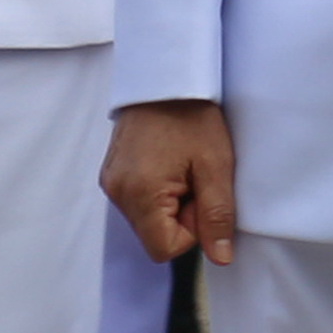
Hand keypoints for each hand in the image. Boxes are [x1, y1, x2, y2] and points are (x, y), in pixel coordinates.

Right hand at [102, 100, 233, 267]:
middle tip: (197, 174)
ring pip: (149, 216)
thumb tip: (221, 258)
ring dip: (172, 199)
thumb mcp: (216, 164)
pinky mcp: (112, 172)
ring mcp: (111, 182)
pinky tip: (170, 158)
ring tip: (184, 162)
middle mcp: (117, 194)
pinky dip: (159, 188)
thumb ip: (218, 214)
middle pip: (155, 233)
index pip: (165, 249)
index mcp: (139, 196)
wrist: (166, 74)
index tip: (204, 194)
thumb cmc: (194, 115)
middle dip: (183, 212)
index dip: (192, 230)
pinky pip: (139, 198)